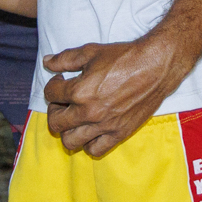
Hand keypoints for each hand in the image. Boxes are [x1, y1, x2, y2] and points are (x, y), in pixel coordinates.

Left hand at [43, 35, 191, 156]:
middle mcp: (90, 112)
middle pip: (55, 123)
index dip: (53, 85)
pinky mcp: (119, 133)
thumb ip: (65, 58)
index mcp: (80, 91)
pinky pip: (95, 150)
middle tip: (64, 101)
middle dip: (55, 110)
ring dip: (68, 129)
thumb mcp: (91, 51)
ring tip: (75, 117)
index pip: (50, 94)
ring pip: (70, 141)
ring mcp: (105, 126)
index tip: (61, 80)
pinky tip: (91, 129)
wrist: (155, 67)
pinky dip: (88, 143)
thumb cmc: (124, 57)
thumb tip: (46, 62)